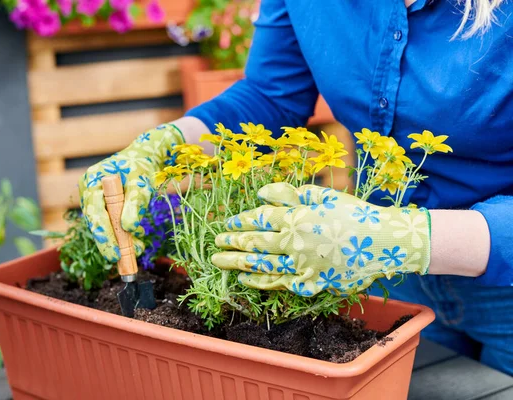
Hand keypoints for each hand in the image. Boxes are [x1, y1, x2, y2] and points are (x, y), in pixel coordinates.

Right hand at [79, 124, 183, 261]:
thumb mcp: (140, 184)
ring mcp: (94, 200)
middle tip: (124, 261)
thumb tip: (127, 228)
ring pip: (105, 227)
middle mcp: (88, 192)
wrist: (143, 158)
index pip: (94, 214)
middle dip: (111, 243)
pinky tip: (137, 241)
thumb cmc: (141, 167)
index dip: (104, 236)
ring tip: (139, 249)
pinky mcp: (103, 207)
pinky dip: (124, 234)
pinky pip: (111, 225)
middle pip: (96, 223)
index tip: (115, 254)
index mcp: (91, 182)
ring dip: (121, 240)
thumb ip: (134, 203)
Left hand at [212, 183, 430, 295]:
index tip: (226, 223)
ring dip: (236, 262)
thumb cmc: (355, 214)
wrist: (385, 242)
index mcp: (297, 218)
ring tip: (218, 261)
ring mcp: (302, 266)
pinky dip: (260, 282)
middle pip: (255, 243)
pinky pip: (280, 284)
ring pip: (261, 264)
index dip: (240, 221)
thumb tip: (261, 193)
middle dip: (231, 242)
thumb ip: (290, 193)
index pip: (260, 219)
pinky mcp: (312, 284)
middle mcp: (295, 243)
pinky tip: (244, 279)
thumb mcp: (324, 194)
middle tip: (215, 242)